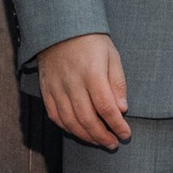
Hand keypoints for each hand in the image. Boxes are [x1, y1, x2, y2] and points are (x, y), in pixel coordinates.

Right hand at [38, 31, 130, 149]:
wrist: (60, 28)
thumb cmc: (91, 42)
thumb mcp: (112, 56)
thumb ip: (117, 83)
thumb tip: (122, 109)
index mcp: (92, 73)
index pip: (105, 107)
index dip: (116, 125)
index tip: (126, 134)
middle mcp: (73, 83)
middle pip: (87, 119)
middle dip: (102, 136)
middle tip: (113, 144)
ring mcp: (57, 88)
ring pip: (70, 121)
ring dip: (86, 136)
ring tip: (99, 141)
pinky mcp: (46, 90)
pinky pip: (55, 115)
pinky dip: (67, 128)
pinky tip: (79, 132)